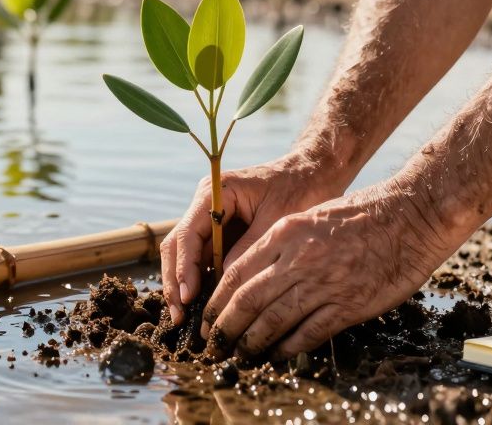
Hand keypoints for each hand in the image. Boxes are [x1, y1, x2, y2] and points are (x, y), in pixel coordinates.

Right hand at [159, 153, 344, 323]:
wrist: (315, 172)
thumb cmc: (300, 189)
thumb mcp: (275, 221)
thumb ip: (247, 250)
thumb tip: (223, 284)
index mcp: (215, 192)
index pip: (187, 234)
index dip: (185, 268)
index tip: (188, 297)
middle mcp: (205, 204)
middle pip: (177, 246)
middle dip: (176, 282)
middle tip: (180, 316)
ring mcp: (211, 218)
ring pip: (185, 255)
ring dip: (184, 285)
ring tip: (185, 318)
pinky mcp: (221, 232)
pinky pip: (204, 258)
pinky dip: (201, 280)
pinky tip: (203, 306)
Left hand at [202, 178, 459, 358]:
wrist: (411, 216)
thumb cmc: (363, 214)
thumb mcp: (311, 217)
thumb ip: (282, 244)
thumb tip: (254, 275)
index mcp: (285, 233)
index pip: (236, 272)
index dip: (217, 300)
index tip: (208, 317)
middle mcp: (297, 258)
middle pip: (247, 300)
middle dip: (225, 327)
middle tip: (213, 344)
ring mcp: (322, 283)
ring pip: (272, 321)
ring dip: (251, 343)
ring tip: (240, 355)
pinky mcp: (347, 305)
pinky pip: (307, 333)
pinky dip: (287, 348)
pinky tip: (277, 356)